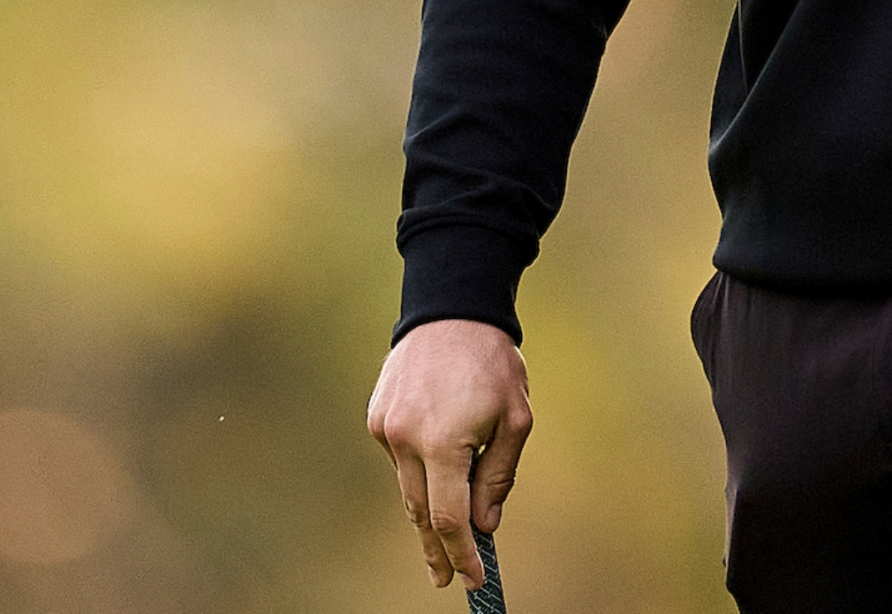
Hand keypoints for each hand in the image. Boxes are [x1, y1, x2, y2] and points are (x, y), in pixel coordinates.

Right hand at [366, 319, 531, 588]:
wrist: (451, 312)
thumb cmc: (492, 365)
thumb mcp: (514, 421)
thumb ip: (497, 476)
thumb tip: (484, 524)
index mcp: (443, 442)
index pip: (449, 517)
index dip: (461, 553)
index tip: (472, 579)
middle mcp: (405, 439)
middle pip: (420, 513)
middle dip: (436, 549)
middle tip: (446, 580)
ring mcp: (385, 428)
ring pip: (406, 487)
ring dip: (425, 513)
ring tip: (441, 543)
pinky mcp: (377, 417)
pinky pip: (399, 459)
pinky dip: (416, 472)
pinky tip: (433, 470)